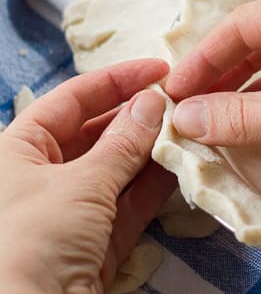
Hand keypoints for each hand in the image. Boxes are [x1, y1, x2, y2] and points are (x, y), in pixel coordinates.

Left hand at [0, 59, 175, 292]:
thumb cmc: (32, 242)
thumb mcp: (80, 184)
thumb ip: (122, 143)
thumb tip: (153, 103)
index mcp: (18, 151)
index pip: (70, 101)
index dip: (114, 81)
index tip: (156, 69)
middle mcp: (44, 175)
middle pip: (99, 132)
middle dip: (139, 117)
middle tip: (181, 102)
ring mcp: (75, 207)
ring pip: (121, 166)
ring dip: (153, 149)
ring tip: (189, 128)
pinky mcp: (100, 237)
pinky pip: (132, 200)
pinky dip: (157, 183)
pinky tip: (183, 162)